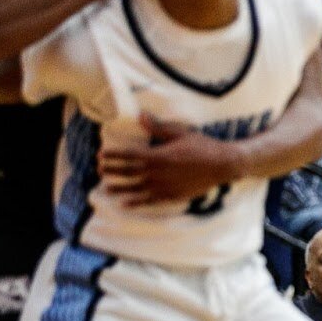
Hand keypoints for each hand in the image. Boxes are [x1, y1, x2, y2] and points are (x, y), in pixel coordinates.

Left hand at [99, 115, 238, 205]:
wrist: (222, 165)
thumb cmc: (203, 146)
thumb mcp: (180, 133)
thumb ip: (158, 128)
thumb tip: (141, 116)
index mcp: (158, 155)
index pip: (129, 155)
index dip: (113, 155)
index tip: (100, 154)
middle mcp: (158, 172)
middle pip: (129, 172)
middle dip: (112, 170)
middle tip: (98, 169)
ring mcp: (164, 186)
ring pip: (136, 188)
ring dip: (119, 188)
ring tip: (106, 189)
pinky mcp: (172, 195)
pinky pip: (150, 201)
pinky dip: (136, 202)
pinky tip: (126, 204)